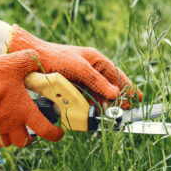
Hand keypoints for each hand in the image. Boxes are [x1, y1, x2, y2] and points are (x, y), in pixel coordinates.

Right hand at [0, 50, 63, 146]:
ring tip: (9, 126)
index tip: (58, 134)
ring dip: (10, 137)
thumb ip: (29, 60)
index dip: (55, 134)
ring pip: (5, 142)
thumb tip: (36, 58)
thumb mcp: (14, 63)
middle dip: (29, 138)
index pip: (45, 130)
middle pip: (23, 142)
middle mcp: (10, 124)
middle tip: (29, 130)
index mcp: (24, 111)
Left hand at [7, 25, 141, 107]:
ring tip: (114, 112)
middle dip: (119, 97)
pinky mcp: (73, 86)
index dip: (128, 87)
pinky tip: (97, 110)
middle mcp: (91, 69)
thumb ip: (98, 81)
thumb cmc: (57, 58)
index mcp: (96, 60)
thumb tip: (115, 94)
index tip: (137, 98)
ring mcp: (82, 78)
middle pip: (109, 86)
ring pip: (99, 93)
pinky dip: (93, 103)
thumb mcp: (80, 68)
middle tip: (127, 109)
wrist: (33, 60)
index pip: (116, 75)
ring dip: (106, 102)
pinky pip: (87, 96)